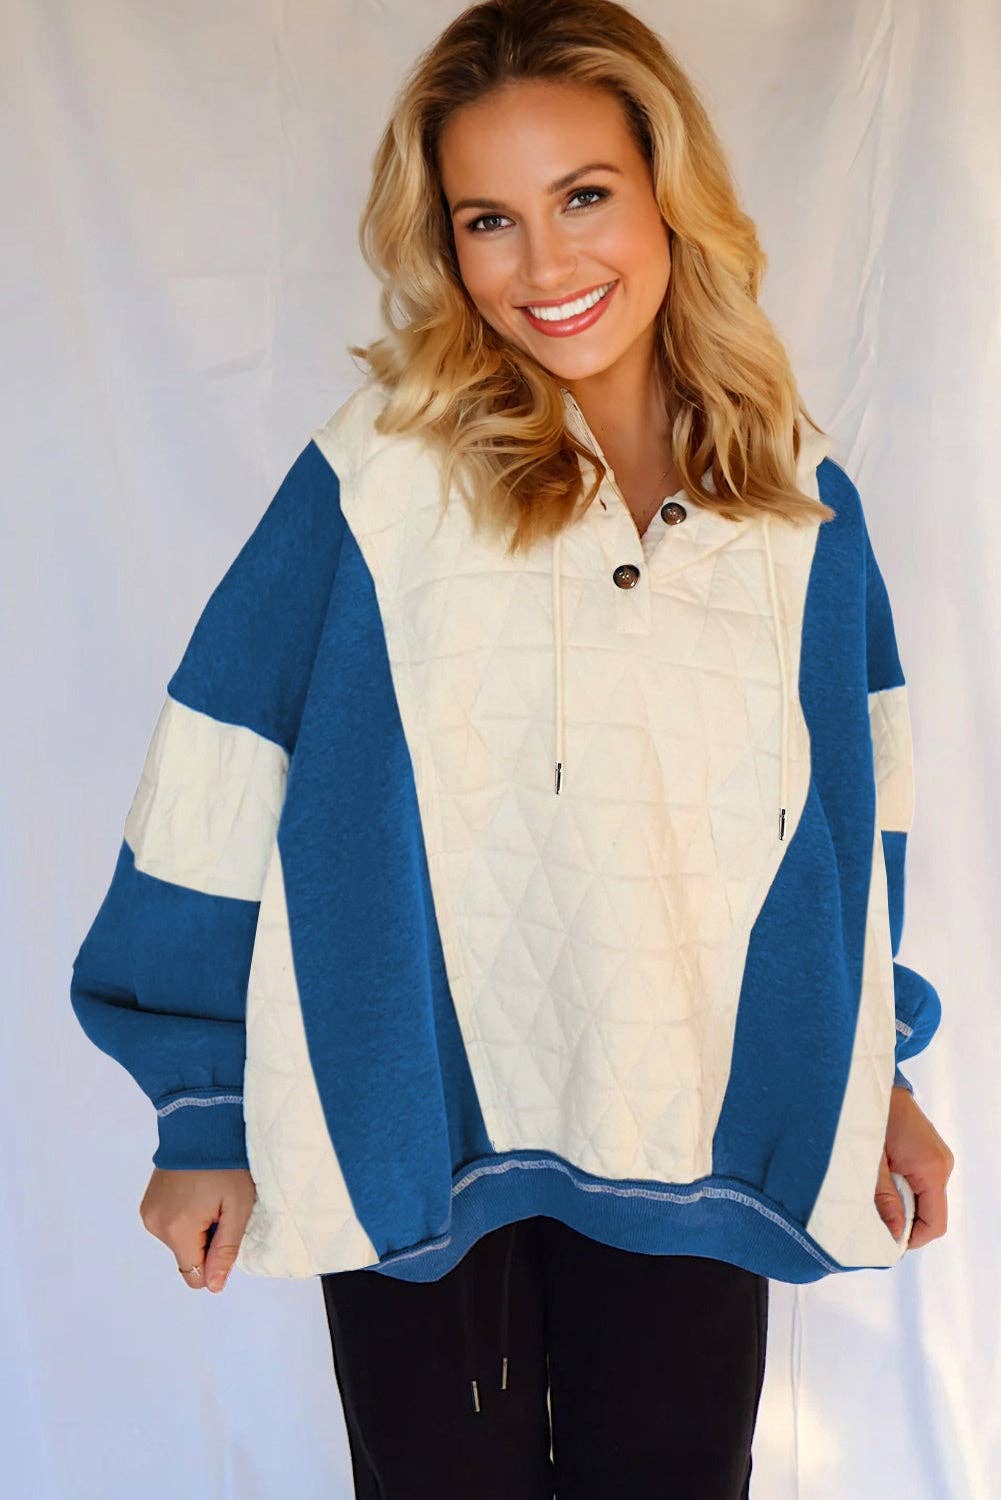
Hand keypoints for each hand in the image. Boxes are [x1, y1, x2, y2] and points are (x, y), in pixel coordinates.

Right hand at [139, 1168, 256, 1292]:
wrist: (201, 1122)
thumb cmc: (226, 1163)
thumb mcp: (238, 1206)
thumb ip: (226, 1249)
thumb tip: (213, 1287)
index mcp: (177, 1230)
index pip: (194, 1276)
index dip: (215, 1260)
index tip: (225, 1228)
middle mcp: (156, 1225)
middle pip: (187, 1257)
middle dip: (207, 1240)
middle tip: (220, 1205)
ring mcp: (149, 1212)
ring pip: (179, 1241)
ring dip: (196, 1227)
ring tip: (208, 1194)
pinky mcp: (148, 1202)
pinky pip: (170, 1225)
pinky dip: (185, 1216)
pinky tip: (195, 1190)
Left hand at [874, 1087, 953, 1248]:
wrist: (875, 1084)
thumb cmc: (870, 1117)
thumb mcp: (871, 1162)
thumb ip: (884, 1198)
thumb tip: (895, 1234)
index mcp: (931, 1169)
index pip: (935, 1224)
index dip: (912, 1238)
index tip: (886, 1240)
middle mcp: (942, 1165)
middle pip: (931, 1213)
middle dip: (904, 1221)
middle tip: (873, 1215)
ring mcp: (939, 1158)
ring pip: (926, 1199)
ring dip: (902, 1203)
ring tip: (875, 1192)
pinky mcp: (931, 1153)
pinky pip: (922, 1183)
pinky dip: (904, 1188)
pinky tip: (883, 1178)